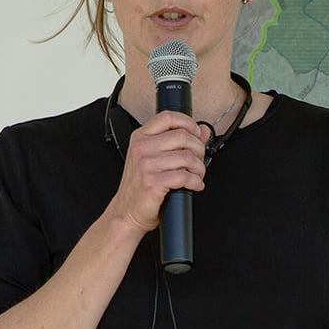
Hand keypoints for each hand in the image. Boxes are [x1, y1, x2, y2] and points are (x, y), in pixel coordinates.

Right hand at [109, 111, 210, 233]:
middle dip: (198, 149)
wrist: (127, 212)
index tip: (196, 134)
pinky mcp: (153, 183)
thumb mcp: (154, 157)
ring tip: (197, 175)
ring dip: (199, 168)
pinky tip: (194, 185)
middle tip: (199, 160)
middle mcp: (141, 148)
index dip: (188, 123)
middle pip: (182, 136)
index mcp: (140, 137)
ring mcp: (146, 165)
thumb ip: (177, 142)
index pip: (168, 117)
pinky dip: (195, 182)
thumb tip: (202, 130)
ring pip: (187, 157)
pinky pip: (184, 176)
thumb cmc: (140, 186)